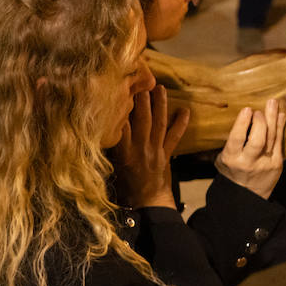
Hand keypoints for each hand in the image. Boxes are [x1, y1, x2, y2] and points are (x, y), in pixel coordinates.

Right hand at [114, 85, 189, 208]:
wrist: (148, 204)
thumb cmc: (124, 188)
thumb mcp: (110, 168)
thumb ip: (108, 149)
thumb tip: (100, 129)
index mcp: (124, 153)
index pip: (121, 126)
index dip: (121, 109)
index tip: (118, 92)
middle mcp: (141, 148)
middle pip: (142, 120)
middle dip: (142, 100)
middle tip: (140, 81)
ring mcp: (155, 150)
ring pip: (159, 124)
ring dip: (160, 105)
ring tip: (159, 88)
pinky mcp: (166, 154)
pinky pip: (174, 136)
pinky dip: (180, 123)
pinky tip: (185, 110)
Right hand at [215, 98, 285, 197]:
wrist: (247, 195)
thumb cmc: (231, 173)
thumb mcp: (222, 160)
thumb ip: (229, 144)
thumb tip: (239, 122)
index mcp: (232, 159)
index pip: (238, 138)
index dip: (243, 123)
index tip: (247, 109)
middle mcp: (250, 161)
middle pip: (258, 139)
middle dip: (261, 121)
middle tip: (260, 109)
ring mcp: (266, 163)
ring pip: (271, 139)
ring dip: (273, 119)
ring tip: (273, 103)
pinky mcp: (277, 164)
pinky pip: (279, 143)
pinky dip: (280, 128)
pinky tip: (281, 116)